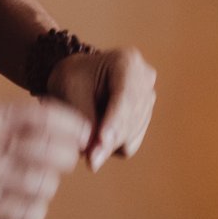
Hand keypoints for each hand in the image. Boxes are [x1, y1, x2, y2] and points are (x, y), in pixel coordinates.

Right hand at [0, 96, 88, 218]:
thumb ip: (12, 123)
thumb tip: (67, 126)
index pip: (44, 117)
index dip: (72, 125)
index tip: (85, 132)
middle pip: (53, 152)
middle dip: (66, 156)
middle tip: (64, 159)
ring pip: (45, 184)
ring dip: (48, 184)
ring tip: (36, 181)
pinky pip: (30, 213)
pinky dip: (34, 209)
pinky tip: (22, 203)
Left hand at [45, 45, 157, 169]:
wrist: (79, 78)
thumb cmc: (73, 78)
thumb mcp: (69, 89)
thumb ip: (84, 119)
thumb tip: (95, 157)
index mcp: (128, 61)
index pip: (126, 96)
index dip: (115, 121)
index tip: (102, 140)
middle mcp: (145, 79)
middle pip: (132, 119)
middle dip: (110, 139)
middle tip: (89, 158)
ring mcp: (148, 101)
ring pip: (131, 136)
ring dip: (108, 143)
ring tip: (86, 132)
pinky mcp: (144, 120)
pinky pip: (129, 145)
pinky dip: (111, 146)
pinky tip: (98, 132)